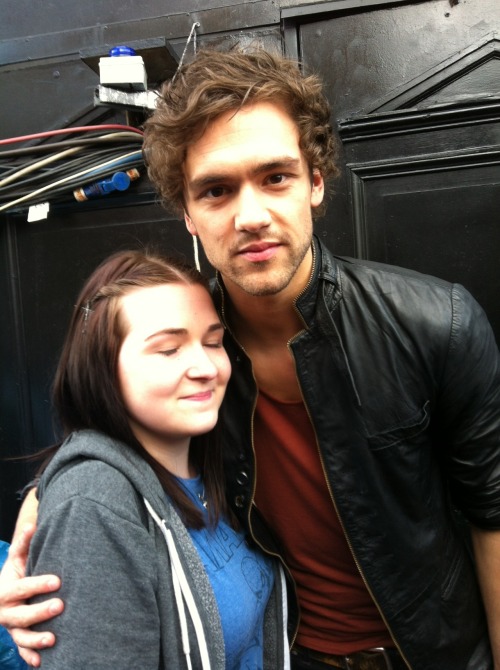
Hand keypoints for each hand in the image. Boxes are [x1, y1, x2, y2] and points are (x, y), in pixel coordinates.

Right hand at [0, 524, 63, 666]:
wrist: (1, 593)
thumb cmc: (15, 573)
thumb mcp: (16, 558)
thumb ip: (23, 544)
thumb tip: (32, 524)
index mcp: (5, 590)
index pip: (23, 588)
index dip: (39, 584)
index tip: (58, 581)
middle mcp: (6, 611)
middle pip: (22, 615)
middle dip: (41, 611)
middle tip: (61, 605)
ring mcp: (11, 628)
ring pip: (21, 637)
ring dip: (36, 639)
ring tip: (54, 638)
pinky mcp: (17, 639)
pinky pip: (22, 651)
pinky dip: (30, 656)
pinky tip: (42, 662)